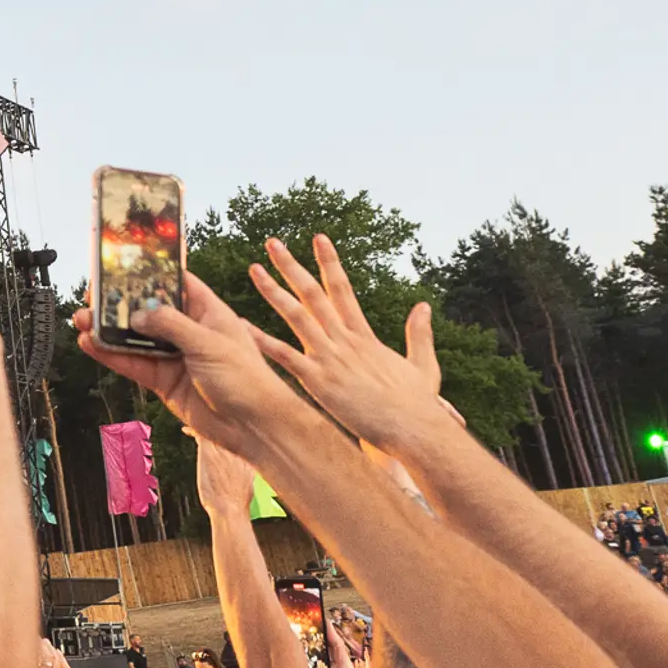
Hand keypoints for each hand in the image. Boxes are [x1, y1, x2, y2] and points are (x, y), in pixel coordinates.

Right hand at [75, 271, 302, 453]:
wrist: (253, 426)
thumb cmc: (246, 379)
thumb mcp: (209, 343)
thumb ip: (170, 325)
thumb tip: (137, 313)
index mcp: (208, 312)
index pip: (176, 283)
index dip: (151, 273)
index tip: (124, 264)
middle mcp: (189, 332)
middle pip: (148, 311)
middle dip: (121, 304)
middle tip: (93, 295)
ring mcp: (175, 357)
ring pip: (135, 338)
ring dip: (108, 330)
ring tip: (82, 319)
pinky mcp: (164, 382)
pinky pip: (133, 364)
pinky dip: (111, 356)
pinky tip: (91, 345)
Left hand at [244, 236, 456, 451]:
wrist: (413, 429)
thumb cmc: (417, 405)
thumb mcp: (422, 364)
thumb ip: (419, 333)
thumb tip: (424, 305)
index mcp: (364, 336)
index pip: (342, 289)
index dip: (329, 262)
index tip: (318, 238)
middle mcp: (345, 340)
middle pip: (314, 293)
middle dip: (292, 266)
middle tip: (272, 243)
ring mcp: (331, 359)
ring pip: (296, 316)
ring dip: (273, 292)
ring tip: (254, 270)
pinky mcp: (320, 382)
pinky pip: (286, 357)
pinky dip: (264, 342)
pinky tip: (243, 328)